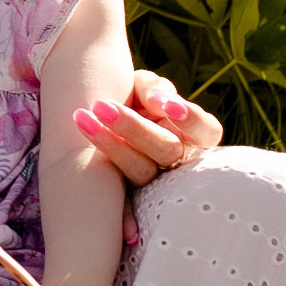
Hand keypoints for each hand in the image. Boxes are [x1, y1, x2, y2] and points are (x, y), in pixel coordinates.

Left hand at [74, 69, 220, 184]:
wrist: (99, 122)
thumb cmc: (130, 100)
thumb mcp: (143, 87)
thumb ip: (153, 88)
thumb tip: (159, 101)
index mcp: (192, 135)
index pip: (207, 130)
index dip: (191, 119)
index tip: (167, 105)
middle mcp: (178, 161)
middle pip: (167, 149)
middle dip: (134, 127)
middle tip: (102, 105)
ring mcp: (155, 183)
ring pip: (141, 170)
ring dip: (110, 145)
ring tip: (83, 118)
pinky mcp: (130, 198)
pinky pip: (121, 199)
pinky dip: (103, 181)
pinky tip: (79, 164)